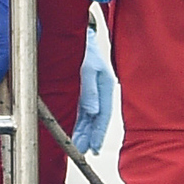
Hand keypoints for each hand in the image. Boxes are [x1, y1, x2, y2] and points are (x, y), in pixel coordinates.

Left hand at [72, 19, 115, 154]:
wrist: (76, 31)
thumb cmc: (85, 46)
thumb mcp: (88, 67)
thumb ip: (90, 90)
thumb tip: (93, 112)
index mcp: (108, 85)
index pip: (104, 115)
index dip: (98, 133)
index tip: (93, 148)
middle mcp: (101, 90)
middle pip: (95, 118)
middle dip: (88, 136)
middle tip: (82, 153)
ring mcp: (92, 89)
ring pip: (87, 115)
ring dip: (83, 131)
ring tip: (78, 147)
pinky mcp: (82, 86)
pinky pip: (81, 108)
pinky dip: (78, 121)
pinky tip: (75, 130)